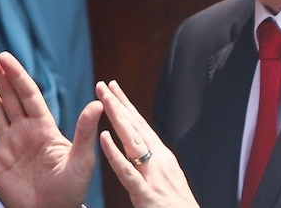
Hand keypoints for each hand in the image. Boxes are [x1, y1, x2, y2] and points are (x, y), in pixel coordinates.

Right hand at [0, 47, 101, 207]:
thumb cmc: (70, 191)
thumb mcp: (82, 160)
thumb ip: (84, 131)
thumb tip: (97, 103)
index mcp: (44, 128)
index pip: (28, 94)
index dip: (17, 75)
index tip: (5, 56)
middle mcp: (24, 131)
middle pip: (8, 96)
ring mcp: (7, 145)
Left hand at [97, 80, 199, 207]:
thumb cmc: (177, 206)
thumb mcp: (166, 178)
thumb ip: (154, 162)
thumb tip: (142, 147)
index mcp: (163, 157)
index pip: (141, 125)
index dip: (126, 105)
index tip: (114, 88)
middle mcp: (159, 160)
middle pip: (135, 127)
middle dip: (118, 104)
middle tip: (102, 84)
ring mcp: (152, 175)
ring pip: (132, 141)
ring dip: (117, 118)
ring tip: (103, 100)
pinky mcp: (145, 193)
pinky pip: (126, 171)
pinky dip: (115, 153)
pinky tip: (104, 137)